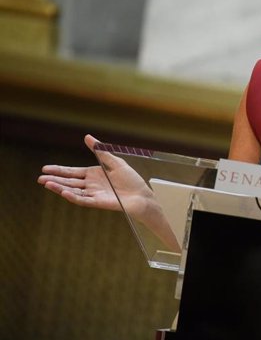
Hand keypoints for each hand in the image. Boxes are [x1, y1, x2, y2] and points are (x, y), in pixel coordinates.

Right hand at [38, 134, 152, 218]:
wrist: (141, 195)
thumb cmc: (131, 180)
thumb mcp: (114, 162)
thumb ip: (100, 151)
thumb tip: (87, 137)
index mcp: (93, 175)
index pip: (72, 172)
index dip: (59, 170)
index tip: (45, 168)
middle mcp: (91, 185)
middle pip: (69, 182)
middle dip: (55, 180)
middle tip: (40, 178)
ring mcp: (93, 194)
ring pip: (73, 191)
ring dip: (59, 188)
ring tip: (47, 184)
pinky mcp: (98, 202)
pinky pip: (83, 200)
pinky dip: (73, 197)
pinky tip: (64, 192)